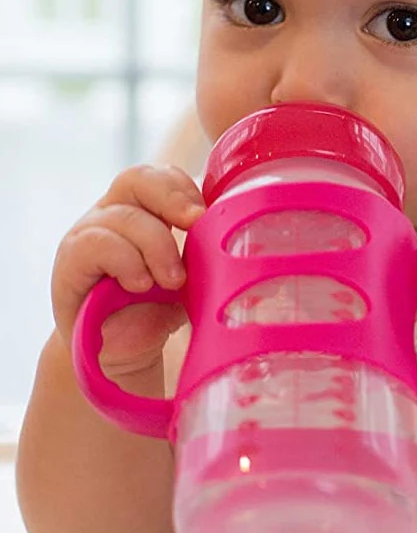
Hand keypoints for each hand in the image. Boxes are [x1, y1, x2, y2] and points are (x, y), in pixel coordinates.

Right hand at [51, 165, 205, 382]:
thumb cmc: (155, 311)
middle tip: (195, 223)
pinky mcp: (71, 261)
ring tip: (172, 280)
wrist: (117, 355)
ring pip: (123, 216)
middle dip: (171, 197)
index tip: (208, 213)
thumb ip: (202, 257)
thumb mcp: (187, 281)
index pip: (162, 177)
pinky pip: (96, 244)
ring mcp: (89, 233)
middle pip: (137, 179)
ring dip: (155, 245)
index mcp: (146, 210)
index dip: (185, 188)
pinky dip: (126, 261)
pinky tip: (140, 284)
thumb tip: (230, 248)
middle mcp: (115, 213)